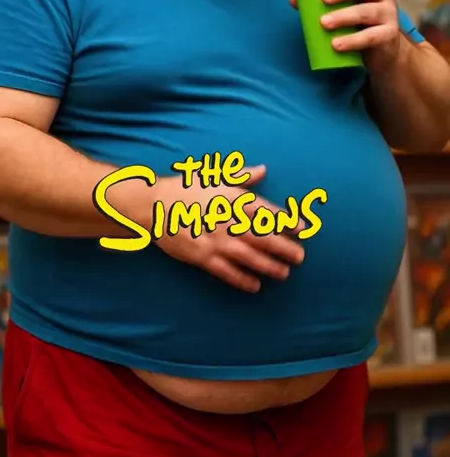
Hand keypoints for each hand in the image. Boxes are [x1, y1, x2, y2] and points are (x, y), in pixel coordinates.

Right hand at [154, 165, 304, 292]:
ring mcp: (214, 240)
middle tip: (300, 256)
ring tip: (284, 274)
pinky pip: (226, 271)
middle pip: (262, 236)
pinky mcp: (201, 256)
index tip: (304, 229)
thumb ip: (241, 176)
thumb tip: (264, 170)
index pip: (266, 211)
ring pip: (248, 256)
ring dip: (268, 266)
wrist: (153, 204)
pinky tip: (255, 285)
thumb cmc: (186, 187)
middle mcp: (226, 219)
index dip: (287, 221)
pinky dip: (242, 279)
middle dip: (283, 247)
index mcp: (231, 198)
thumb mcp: (214, 176)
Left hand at [290, 0, 399, 69]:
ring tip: (324, 23)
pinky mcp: (388, 35)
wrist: (383, 48)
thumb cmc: (358, 18)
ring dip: (344, 16)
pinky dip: (353, 40)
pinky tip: (337, 44)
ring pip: (367, 12)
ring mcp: (388, 13)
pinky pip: (371, 36)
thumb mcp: (343, 4)